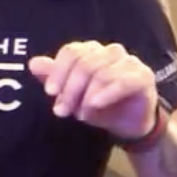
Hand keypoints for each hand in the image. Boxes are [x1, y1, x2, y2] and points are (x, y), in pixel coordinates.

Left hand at [28, 41, 157, 141]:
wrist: (129, 125)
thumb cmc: (101, 106)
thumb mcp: (73, 94)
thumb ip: (54, 78)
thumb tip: (33, 63)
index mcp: (93, 51)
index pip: (72, 52)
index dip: (58, 72)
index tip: (50, 93)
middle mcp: (111, 52)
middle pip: (84, 64)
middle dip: (70, 89)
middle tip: (63, 111)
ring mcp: (129, 62)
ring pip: (101, 73)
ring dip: (86, 96)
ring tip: (81, 115)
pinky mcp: (143, 76)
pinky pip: (122, 81)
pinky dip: (106, 94)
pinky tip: (95, 106)